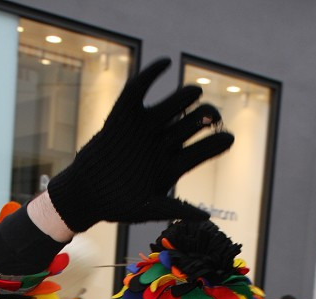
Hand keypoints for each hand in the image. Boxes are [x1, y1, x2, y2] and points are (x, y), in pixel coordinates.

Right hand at [47, 58, 233, 232]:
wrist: (86, 194)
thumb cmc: (117, 204)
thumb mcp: (148, 210)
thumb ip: (176, 209)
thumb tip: (207, 218)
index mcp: (172, 165)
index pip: (201, 151)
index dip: (216, 145)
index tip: (229, 140)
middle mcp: (162, 143)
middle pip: (191, 125)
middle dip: (205, 119)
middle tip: (213, 117)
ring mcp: (144, 128)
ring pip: (171, 107)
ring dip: (185, 98)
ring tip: (195, 94)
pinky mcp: (123, 116)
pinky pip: (138, 91)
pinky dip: (150, 75)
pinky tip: (165, 63)